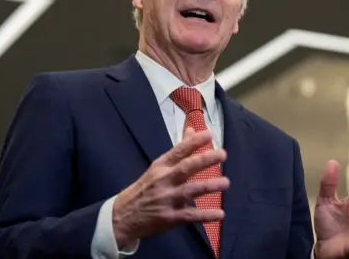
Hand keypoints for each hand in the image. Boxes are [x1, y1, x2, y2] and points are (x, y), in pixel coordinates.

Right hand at [112, 128, 228, 247]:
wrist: (123, 216)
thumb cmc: (144, 189)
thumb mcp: (157, 168)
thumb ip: (178, 151)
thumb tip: (192, 130)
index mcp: (160, 166)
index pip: (178, 151)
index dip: (194, 142)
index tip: (209, 134)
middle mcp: (163, 181)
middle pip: (186, 168)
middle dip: (204, 160)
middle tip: (222, 154)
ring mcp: (166, 199)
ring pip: (190, 191)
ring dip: (209, 186)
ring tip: (226, 182)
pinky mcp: (169, 217)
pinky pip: (190, 216)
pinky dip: (205, 215)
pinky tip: (220, 214)